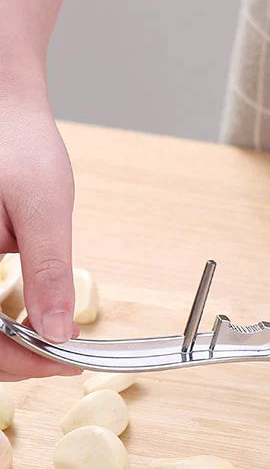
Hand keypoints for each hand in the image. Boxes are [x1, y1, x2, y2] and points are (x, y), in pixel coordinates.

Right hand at [0, 104, 79, 380]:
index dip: (19, 362)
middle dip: (12, 356)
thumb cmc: (18, 143)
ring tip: (48, 341)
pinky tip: (23, 317)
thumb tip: (58, 333)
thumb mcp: (43, 208)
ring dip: (3, 340)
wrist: (0, 104)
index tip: (64, 364)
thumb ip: (48, 272)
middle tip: (61, 358)